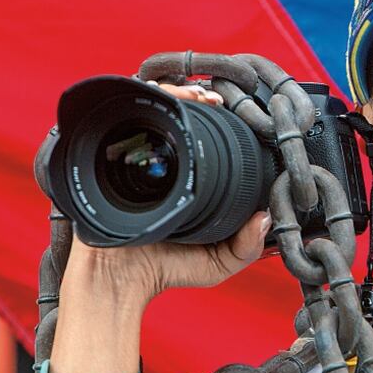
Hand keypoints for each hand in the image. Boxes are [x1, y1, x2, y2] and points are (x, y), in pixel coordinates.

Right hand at [63, 82, 264, 301]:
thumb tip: (265, 218)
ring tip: (197, 95)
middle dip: (197, 96)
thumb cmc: (164, 271)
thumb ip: (246, 247)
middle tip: (217, 98)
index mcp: (186, 179)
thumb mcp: (218, 262)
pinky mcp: (107, 156)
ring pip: (151, 107)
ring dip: (174, 91)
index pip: (202, 138)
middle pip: (175, 114)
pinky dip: (142, 98)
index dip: (220, 120)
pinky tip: (163, 94)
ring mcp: (131, 158)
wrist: (117, 281)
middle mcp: (158, 164)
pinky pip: (122, 116)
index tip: (239, 116)